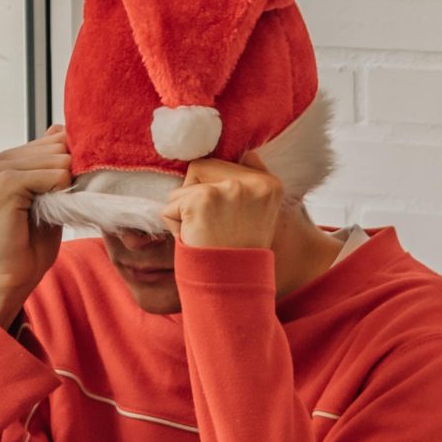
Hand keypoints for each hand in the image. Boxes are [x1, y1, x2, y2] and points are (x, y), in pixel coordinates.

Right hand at [0, 127, 69, 326]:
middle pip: (60, 146)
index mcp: (5, 160)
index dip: (71, 163)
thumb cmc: (29, 244)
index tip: (65, 191)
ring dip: (65, 187)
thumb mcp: (49, 198)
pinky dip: (60, 193)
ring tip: (49, 211)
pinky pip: (54, 174)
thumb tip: (64, 133)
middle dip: (70, 174)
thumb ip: (54, 168)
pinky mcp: (6, 183)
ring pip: (59, 159)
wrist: (9, 277)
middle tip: (58, 205)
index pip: (55, 137)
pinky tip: (46, 212)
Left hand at [166, 154, 338, 296]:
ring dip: (185, 212)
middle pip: (202, 168)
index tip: (226, 217)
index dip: (217, 188)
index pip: (229, 163)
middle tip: (216, 230)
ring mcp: (228, 189)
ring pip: (184, 186)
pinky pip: (171, 204)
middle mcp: (252, 183)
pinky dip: (174, 225)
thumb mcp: (256, 216)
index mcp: (271, 184)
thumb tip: (248, 154)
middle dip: (197, 198)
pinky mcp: (202, 199)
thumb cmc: (239, 254)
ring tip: (206, 235)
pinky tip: (195, 240)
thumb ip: (249, 185)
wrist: (233, 287)